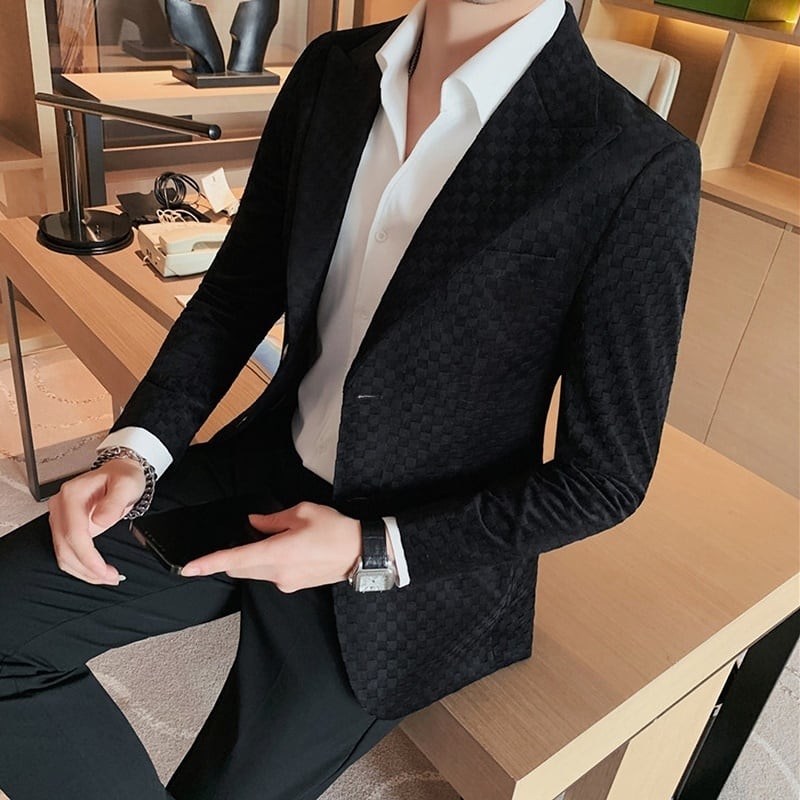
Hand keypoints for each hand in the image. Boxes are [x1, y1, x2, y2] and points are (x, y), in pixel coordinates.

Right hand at [48, 459, 145, 584]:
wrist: (120, 472)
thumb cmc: (123, 476)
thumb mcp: (127, 485)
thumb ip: (114, 502)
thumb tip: (99, 520)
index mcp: (72, 495)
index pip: (73, 533)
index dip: (87, 556)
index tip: (103, 570)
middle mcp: (60, 506)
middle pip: (65, 547)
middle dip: (87, 568)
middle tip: (110, 578)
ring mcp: (60, 517)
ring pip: (63, 554)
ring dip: (83, 571)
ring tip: (107, 577)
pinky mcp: (65, 527)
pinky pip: (68, 552)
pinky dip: (81, 565)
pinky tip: (97, 571)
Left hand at [180, 502, 361, 592]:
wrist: (361, 552)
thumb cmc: (335, 530)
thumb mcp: (301, 513)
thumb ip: (272, 519)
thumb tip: (255, 522)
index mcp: (277, 553)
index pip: (234, 560)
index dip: (209, 563)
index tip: (189, 568)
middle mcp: (278, 573)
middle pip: (241, 568)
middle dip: (235, 555)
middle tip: (247, 535)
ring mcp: (286, 582)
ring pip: (256, 571)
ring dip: (255, 557)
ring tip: (279, 537)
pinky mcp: (295, 585)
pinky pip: (272, 574)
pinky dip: (270, 561)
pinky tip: (289, 548)